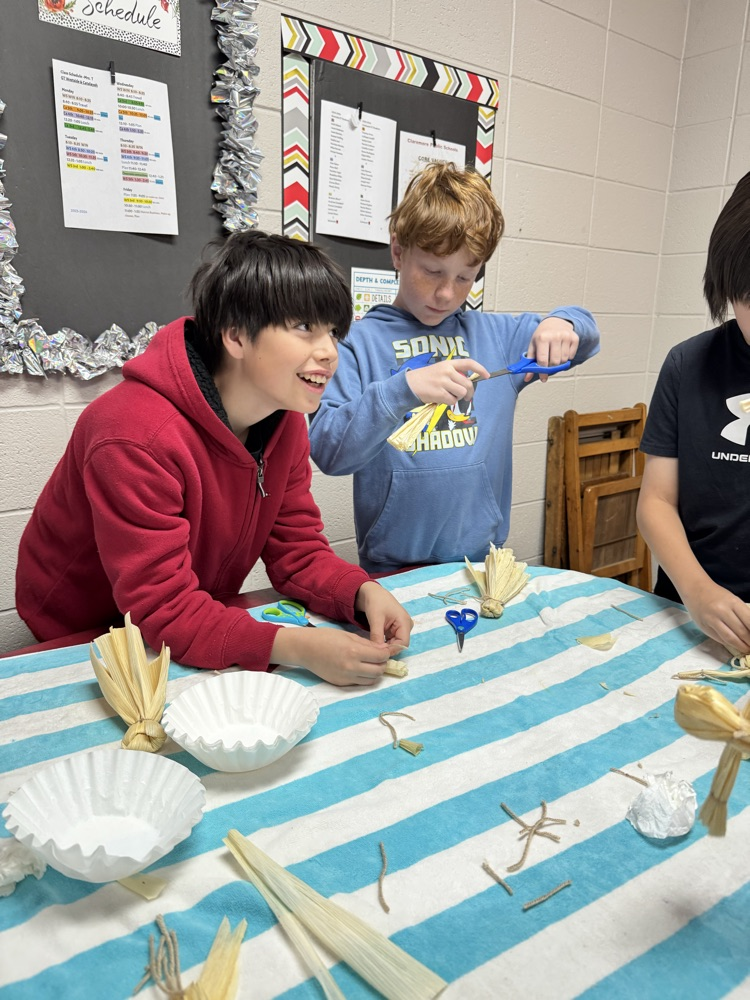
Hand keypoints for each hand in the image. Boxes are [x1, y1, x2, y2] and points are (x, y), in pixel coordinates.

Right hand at [271, 626, 392, 685]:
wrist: (305, 649)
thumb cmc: (326, 637)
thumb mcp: (349, 635)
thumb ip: (367, 644)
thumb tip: (383, 650)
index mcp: (354, 652)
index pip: (381, 657)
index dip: (386, 654)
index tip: (385, 650)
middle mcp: (352, 667)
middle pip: (379, 671)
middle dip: (382, 664)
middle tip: (379, 658)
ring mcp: (346, 677)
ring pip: (371, 680)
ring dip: (375, 673)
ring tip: (370, 664)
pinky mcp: (341, 683)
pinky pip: (359, 683)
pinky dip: (364, 677)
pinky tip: (359, 668)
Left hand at [355, 580, 412, 651]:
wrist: (372, 593)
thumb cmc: (376, 602)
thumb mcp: (375, 619)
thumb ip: (377, 636)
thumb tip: (378, 652)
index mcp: (405, 622)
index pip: (403, 643)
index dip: (392, 650)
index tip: (379, 654)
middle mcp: (406, 626)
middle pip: (399, 645)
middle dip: (387, 649)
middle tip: (374, 652)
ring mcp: (402, 628)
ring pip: (395, 644)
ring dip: (385, 647)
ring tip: (373, 648)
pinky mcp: (396, 629)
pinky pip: (391, 641)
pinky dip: (384, 643)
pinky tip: (375, 644)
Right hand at [406, 358, 488, 404]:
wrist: (410, 384)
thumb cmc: (426, 378)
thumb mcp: (440, 370)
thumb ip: (453, 374)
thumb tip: (468, 384)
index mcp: (449, 364)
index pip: (469, 363)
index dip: (480, 369)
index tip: (487, 376)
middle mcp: (447, 371)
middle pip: (467, 384)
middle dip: (470, 393)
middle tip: (467, 397)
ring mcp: (443, 382)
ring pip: (461, 393)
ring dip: (458, 398)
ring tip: (450, 396)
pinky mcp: (439, 393)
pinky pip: (453, 401)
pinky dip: (450, 402)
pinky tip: (442, 400)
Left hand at [524, 318, 578, 381]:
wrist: (555, 321)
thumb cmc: (542, 335)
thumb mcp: (533, 346)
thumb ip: (529, 362)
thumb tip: (526, 378)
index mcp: (542, 338)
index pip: (543, 361)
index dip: (543, 372)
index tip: (543, 377)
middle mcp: (555, 336)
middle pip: (555, 362)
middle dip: (551, 366)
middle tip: (549, 363)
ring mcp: (566, 336)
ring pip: (564, 360)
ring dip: (559, 362)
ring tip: (554, 355)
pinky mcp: (574, 338)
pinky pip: (571, 356)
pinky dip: (567, 357)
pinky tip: (562, 351)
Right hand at [682, 580, 749, 654]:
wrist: (695, 589)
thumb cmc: (717, 595)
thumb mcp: (733, 600)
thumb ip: (743, 614)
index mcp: (732, 602)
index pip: (749, 621)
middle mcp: (722, 611)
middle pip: (741, 632)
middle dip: (749, 642)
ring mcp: (711, 620)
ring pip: (730, 638)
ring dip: (741, 646)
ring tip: (746, 649)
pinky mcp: (704, 627)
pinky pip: (720, 639)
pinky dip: (729, 644)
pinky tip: (734, 645)